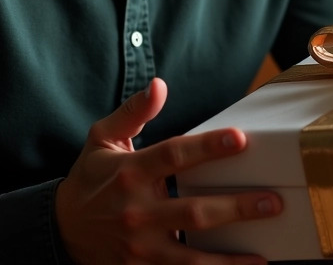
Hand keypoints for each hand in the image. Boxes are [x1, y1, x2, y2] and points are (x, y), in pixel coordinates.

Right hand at [55, 78, 282, 264]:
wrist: (60, 230)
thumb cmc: (90, 180)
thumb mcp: (102, 140)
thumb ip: (132, 113)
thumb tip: (159, 85)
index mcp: (131, 172)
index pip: (175, 156)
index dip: (208, 147)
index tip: (240, 139)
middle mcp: (136, 211)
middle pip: (193, 210)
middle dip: (235, 207)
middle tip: (271, 201)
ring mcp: (140, 246)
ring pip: (191, 256)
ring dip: (229, 258)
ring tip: (263, 255)